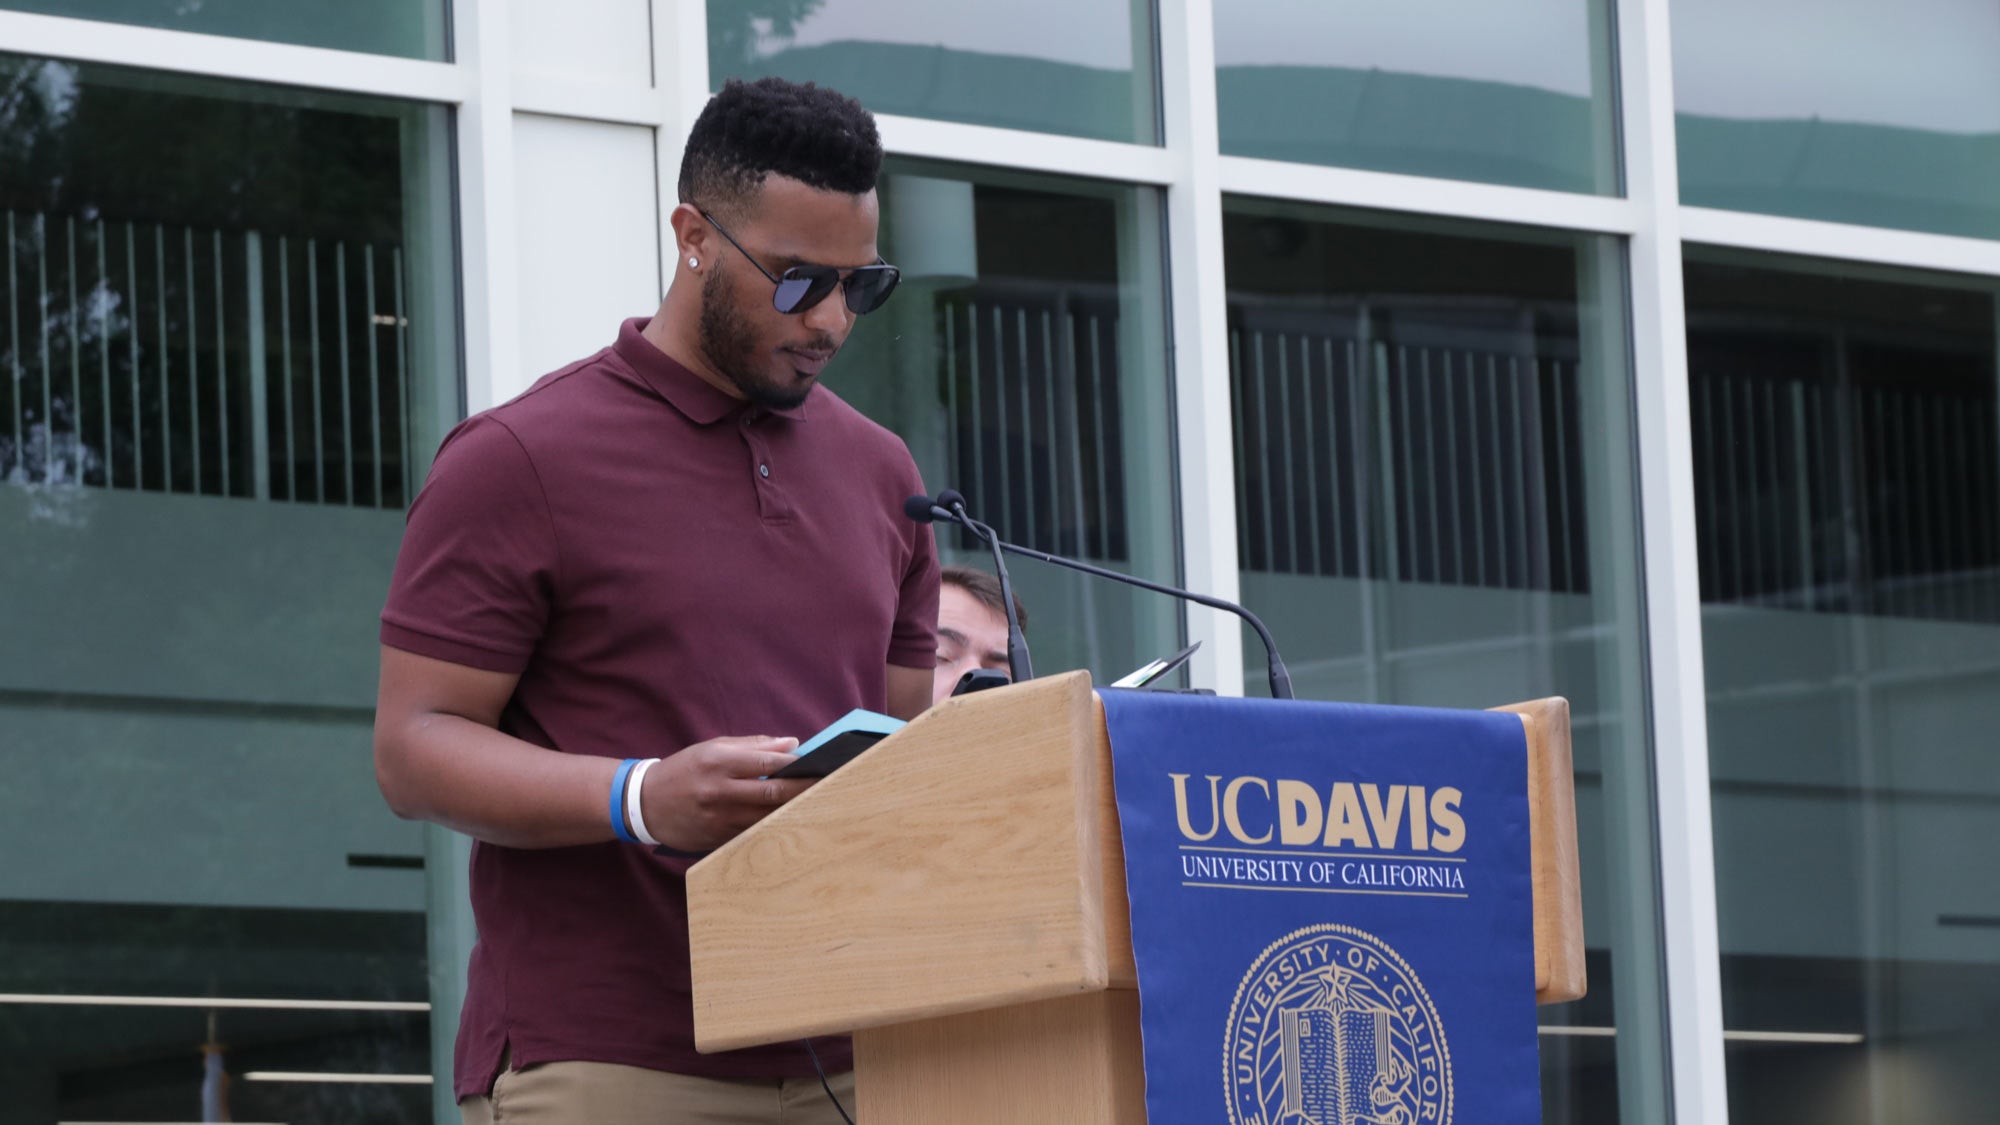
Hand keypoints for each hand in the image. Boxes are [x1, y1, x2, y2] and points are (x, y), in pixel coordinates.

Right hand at [641, 736, 810, 851]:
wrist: (644, 803)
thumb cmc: (684, 769)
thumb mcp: (713, 748)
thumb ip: (754, 746)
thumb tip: (792, 744)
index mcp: (718, 762)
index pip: (768, 764)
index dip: (798, 766)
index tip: (824, 765)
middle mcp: (719, 791)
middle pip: (773, 794)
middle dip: (806, 791)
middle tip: (833, 788)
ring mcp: (719, 819)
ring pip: (768, 818)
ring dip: (796, 812)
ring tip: (822, 806)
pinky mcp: (718, 840)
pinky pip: (754, 834)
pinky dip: (775, 828)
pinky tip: (795, 824)